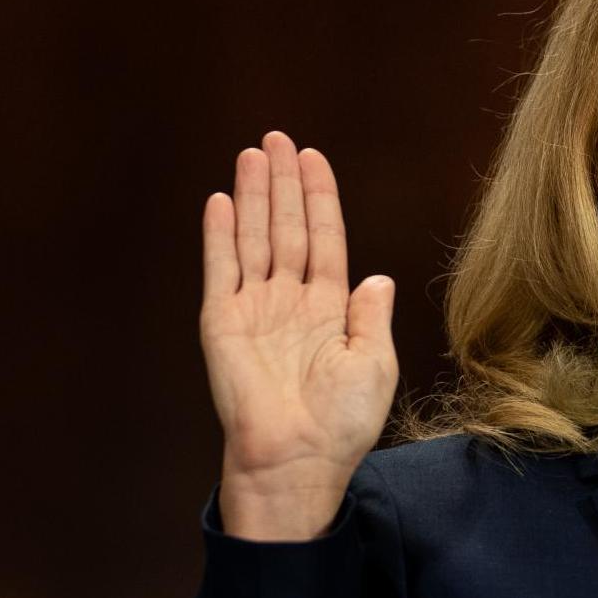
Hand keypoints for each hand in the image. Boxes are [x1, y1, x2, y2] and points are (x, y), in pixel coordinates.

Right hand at [200, 130, 397, 538]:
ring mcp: (254, 309)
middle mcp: (290, 302)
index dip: (319, 199)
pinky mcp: (222, 322)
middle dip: (283, 184)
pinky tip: (221, 199)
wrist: (296, 458)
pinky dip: (220, 234)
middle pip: (287, 228)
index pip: (324, 239)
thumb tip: (378, 278)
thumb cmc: (341, 423)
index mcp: (330, 309)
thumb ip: (371, 316)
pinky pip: (221, 268)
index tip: (313, 159)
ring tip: (253, 154)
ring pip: (254, 238)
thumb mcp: (375, 364)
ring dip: (253, 196)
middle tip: (278, 139)